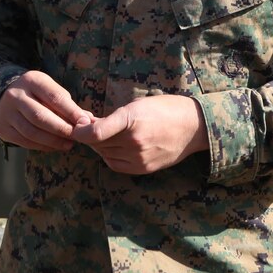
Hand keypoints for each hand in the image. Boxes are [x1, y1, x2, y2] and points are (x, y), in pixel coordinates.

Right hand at [0, 71, 93, 151]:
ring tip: (69, 144)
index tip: (85, 122)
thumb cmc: (38, 94)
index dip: (71, 112)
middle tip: (78, 137)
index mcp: (32, 80)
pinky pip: (24, 141)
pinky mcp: (2, 128)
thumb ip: (68, 104)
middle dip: (62, 129)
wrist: (5, 96)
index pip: (54, 97)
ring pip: (31, 131)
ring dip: (53, 141)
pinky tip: (54, 146)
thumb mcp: (51, 90)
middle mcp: (16, 95)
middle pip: (41, 116)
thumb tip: (89, 121)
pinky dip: (42, 146)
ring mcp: (6, 112)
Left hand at [71, 95, 208, 174]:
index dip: (80, 131)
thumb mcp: (138, 104)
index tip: (78, 126)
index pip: (95, 133)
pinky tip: (118, 146)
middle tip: (93, 125)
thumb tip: (86, 125)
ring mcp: (138, 157)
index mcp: (131, 118)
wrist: (194, 127)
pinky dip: (111, 155)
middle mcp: (133, 140)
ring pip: (104, 154)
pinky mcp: (143, 168)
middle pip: (96, 144)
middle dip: (90, 135)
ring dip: (101, 145)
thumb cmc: (166, 108)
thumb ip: (113, 117)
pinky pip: (115, 164)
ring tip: (110, 134)